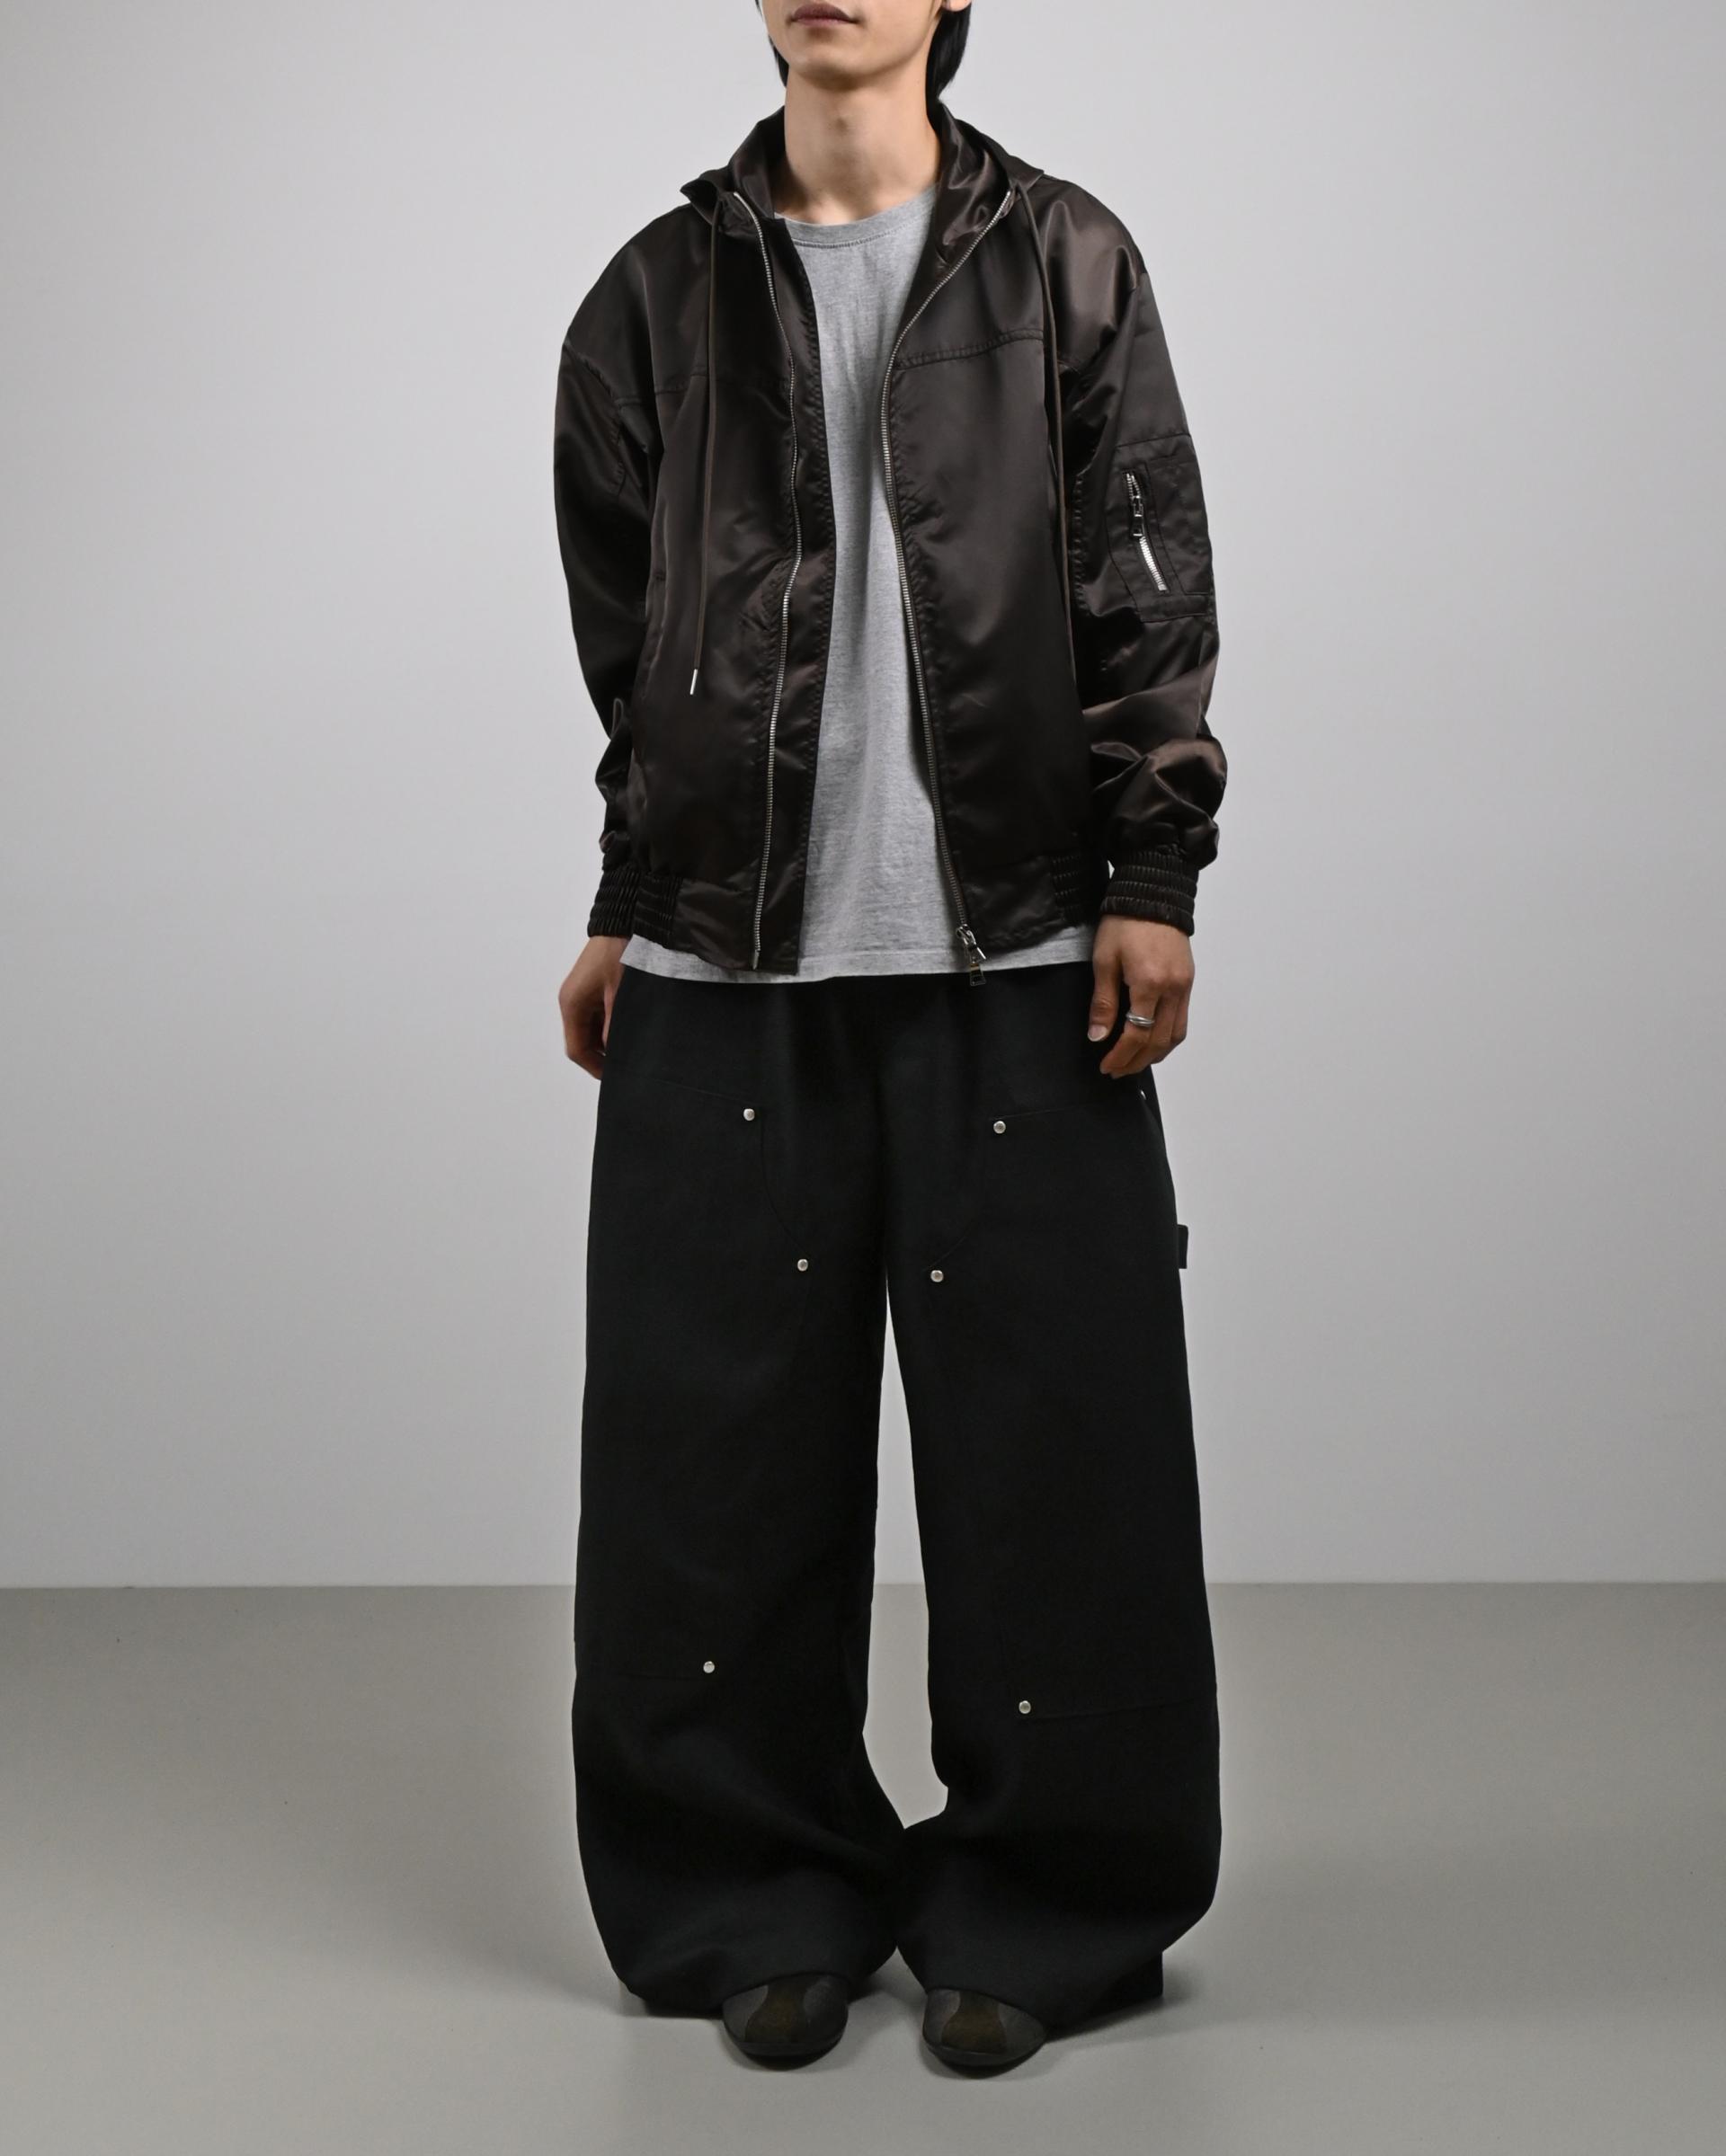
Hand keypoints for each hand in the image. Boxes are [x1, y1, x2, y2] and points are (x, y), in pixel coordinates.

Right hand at [559, 936, 627, 1078]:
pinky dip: (609, 1028)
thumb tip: (615, 1053)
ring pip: (590, 1032)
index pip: (576, 1049)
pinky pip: (596, 1018)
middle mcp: (571, 1002)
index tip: (615, 1077)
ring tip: (631, 1047)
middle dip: (602, 1056)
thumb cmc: (619, 953)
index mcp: (572, 1004)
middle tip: (627, 1064)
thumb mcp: (620, 995)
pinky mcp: (591, 991)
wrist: (622, 923)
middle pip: (582, 1042)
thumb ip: (615, 1027)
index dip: (594, 1067)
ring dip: (607, 1042)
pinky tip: (628, 1029)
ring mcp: (580, 996)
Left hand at [1088, 917, 1193, 1075]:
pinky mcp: (1188, 981)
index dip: (1120, 1055)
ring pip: (1175, 1036)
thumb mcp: (1104, 961)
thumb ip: (1103, 1002)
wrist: (1152, 894)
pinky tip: (1153, 1043)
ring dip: (1154, 1055)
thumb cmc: (1124, 923)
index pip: (1137, 1034)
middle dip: (1136, 1062)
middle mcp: (1173, 989)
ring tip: (1133, 1063)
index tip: (1106, 1066)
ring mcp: (1184, 986)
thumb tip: (1098, 1036)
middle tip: (1116, 1071)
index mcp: (1149, 983)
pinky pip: (1182, 1021)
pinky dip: (1168, 1039)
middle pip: (1158, 1042)